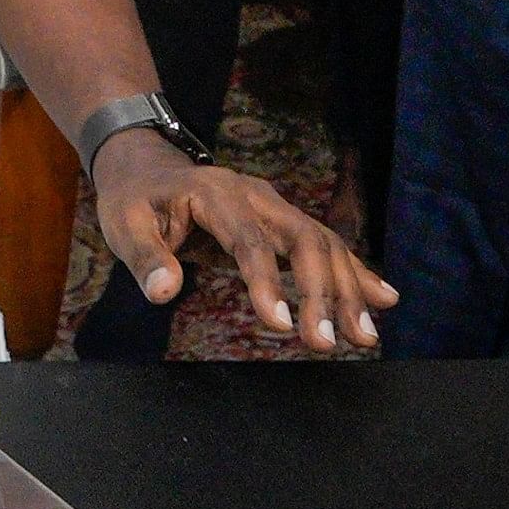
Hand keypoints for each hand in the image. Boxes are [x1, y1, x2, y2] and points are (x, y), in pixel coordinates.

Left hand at [91, 129, 396, 354]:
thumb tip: (163, 292)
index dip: (267, 283)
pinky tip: (383, 298)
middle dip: (321, 292)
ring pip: (322, 244)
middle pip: (302, 239)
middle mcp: (255, 196)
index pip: (248, 241)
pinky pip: (324, 246)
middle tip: (327, 343)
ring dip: (346, 290)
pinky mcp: (282, 222)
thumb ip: (146, 258)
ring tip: (365, 337)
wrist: (147, 165)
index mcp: (215, 194)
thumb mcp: (124, 225)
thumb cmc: (134, 200)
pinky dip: (354, 272)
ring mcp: (274, 207)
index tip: (280, 326)